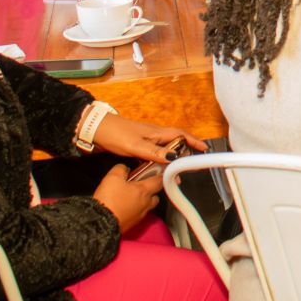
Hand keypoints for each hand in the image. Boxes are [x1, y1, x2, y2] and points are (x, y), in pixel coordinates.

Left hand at [90, 114, 204, 161]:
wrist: (95, 130)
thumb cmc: (116, 135)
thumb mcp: (136, 145)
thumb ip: (155, 152)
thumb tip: (175, 159)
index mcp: (156, 132)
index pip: (180, 135)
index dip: (193, 141)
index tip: (205, 149)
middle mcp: (153, 135)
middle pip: (175, 141)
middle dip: (186, 150)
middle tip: (193, 163)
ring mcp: (145, 139)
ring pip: (165, 148)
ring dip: (173, 157)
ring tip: (178, 170)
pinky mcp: (137, 145)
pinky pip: (154, 153)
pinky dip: (160, 160)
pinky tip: (158, 169)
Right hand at [92, 165, 161, 232]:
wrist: (101, 223)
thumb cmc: (109, 200)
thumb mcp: (112, 177)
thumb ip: (121, 169)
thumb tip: (124, 169)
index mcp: (143, 191)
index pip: (159, 181)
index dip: (160, 175)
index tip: (159, 172)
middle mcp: (145, 204)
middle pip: (156, 196)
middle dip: (151, 191)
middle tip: (141, 185)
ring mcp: (139, 216)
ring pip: (147, 207)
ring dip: (143, 201)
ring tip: (131, 196)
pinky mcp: (132, 224)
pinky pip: (137, 215)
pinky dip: (134, 210)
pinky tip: (124, 207)